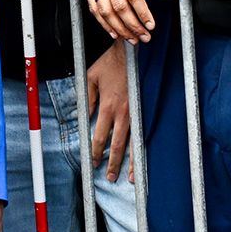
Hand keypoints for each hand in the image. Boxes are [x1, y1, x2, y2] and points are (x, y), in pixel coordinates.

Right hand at [76, 0, 168, 43]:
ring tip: (131, 39)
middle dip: (133, 26)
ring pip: (105, 10)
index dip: (143, 13)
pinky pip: (92, 7)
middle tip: (144, 37)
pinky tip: (113, 31)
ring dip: (118, 28)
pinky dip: (102, 22)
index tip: (151, 25)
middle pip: (120, 7)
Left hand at [87, 42, 132, 181]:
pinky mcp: (146, 110)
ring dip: (130, 162)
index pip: (99, 136)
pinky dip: (142, 148)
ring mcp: (137, 112)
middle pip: (117, 145)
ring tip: (128, 177)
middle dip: (112, 163)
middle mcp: (123, 113)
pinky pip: (143, 133)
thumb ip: (87, 100)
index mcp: (107, 106)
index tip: (92, 162)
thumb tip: (84, 117)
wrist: (133, 53)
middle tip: (110, 177)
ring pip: (133, 143)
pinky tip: (141, 159)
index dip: (95, 151)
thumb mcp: (90, 78)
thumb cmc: (111, 63)